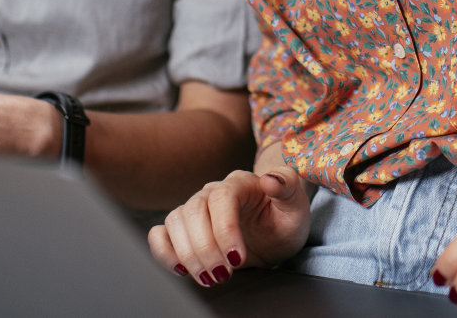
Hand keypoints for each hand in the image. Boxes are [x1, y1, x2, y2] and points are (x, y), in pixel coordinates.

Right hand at [149, 166, 310, 285]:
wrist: (275, 231)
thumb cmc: (285, 217)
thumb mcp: (296, 205)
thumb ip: (288, 186)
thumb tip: (270, 179)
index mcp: (239, 182)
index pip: (222, 198)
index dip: (225, 229)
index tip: (237, 259)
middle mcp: (212, 192)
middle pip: (194, 212)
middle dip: (206, 249)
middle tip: (223, 275)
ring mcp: (195, 209)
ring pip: (175, 222)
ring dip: (187, 254)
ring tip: (209, 278)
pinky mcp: (184, 229)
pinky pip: (160, 234)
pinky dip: (163, 252)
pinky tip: (181, 270)